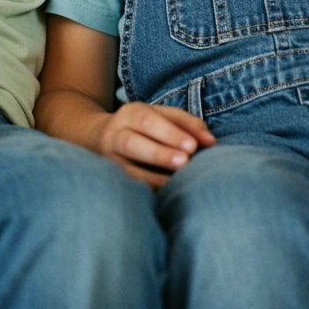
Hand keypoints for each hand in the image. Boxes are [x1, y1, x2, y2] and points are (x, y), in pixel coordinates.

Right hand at [92, 102, 215, 188]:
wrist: (97, 138)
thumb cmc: (143, 128)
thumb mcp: (161, 117)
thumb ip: (187, 124)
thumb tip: (211, 141)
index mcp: (130, 113)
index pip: (149, 120)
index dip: (170, 133)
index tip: (193, 146)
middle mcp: (114, 134)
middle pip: (132, 143)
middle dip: (159, 153)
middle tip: (185, 161)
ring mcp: (108, 159)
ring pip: (125, 168)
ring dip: (151, 177)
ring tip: (174, 183)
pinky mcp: (109, 179)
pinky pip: (126, 186)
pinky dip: (145, 191)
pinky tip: (163, 195)